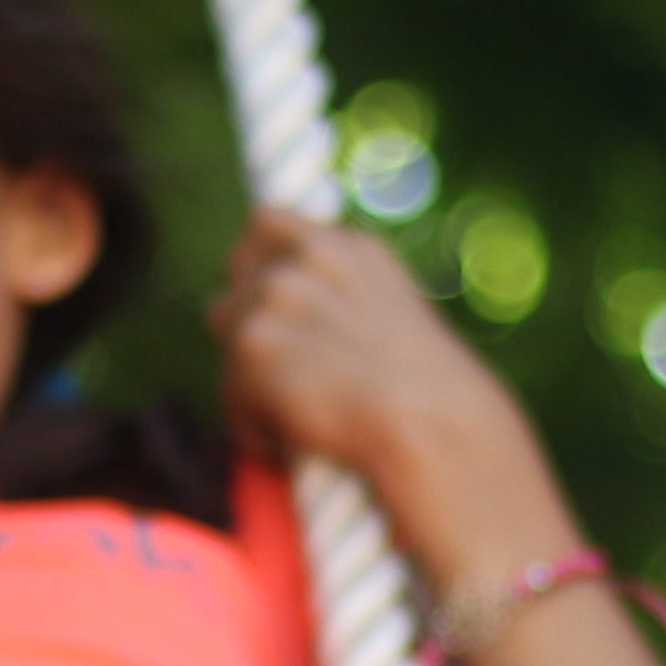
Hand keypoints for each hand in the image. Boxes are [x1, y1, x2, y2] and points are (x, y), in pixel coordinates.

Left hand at [212, 211, 529, 493]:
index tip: (264, 302)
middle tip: (280, 370)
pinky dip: (257, 426)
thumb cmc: (432, 403)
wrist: (435, 427)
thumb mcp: (392, 328)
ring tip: (303, 415)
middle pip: (236, 274)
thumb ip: (341, 309)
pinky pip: (232, 394)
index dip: (258, 266)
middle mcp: (312, 255)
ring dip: (254, 379)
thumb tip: (293, 335)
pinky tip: (299, 441)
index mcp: (350, 248)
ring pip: (230, 336)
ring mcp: (279, 292)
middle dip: (247, 319)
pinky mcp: (252, 339)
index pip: (266, 223)